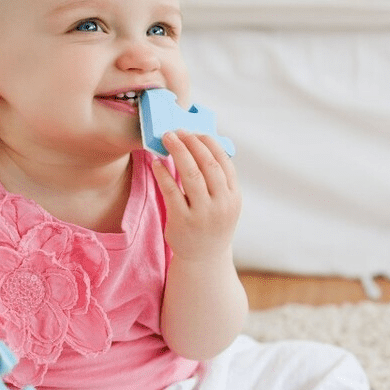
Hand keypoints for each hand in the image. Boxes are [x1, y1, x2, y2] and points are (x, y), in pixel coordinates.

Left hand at [150, 131, 241, 261]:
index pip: (223, 163)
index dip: (209, 144)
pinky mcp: (182, 221)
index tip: (196, 132)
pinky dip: (163, 173)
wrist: (204, 257)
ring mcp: (202, 214)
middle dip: (192, 144)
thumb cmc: (212, 223)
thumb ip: (218, 180)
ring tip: (167, 138)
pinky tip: (156, 163)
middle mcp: (221, 204)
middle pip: (207, 165)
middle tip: (178, 131)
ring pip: (191, 175)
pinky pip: (171, 191)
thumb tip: (201, 145)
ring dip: (178, 152)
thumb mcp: (224, 203)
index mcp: (233, 197)